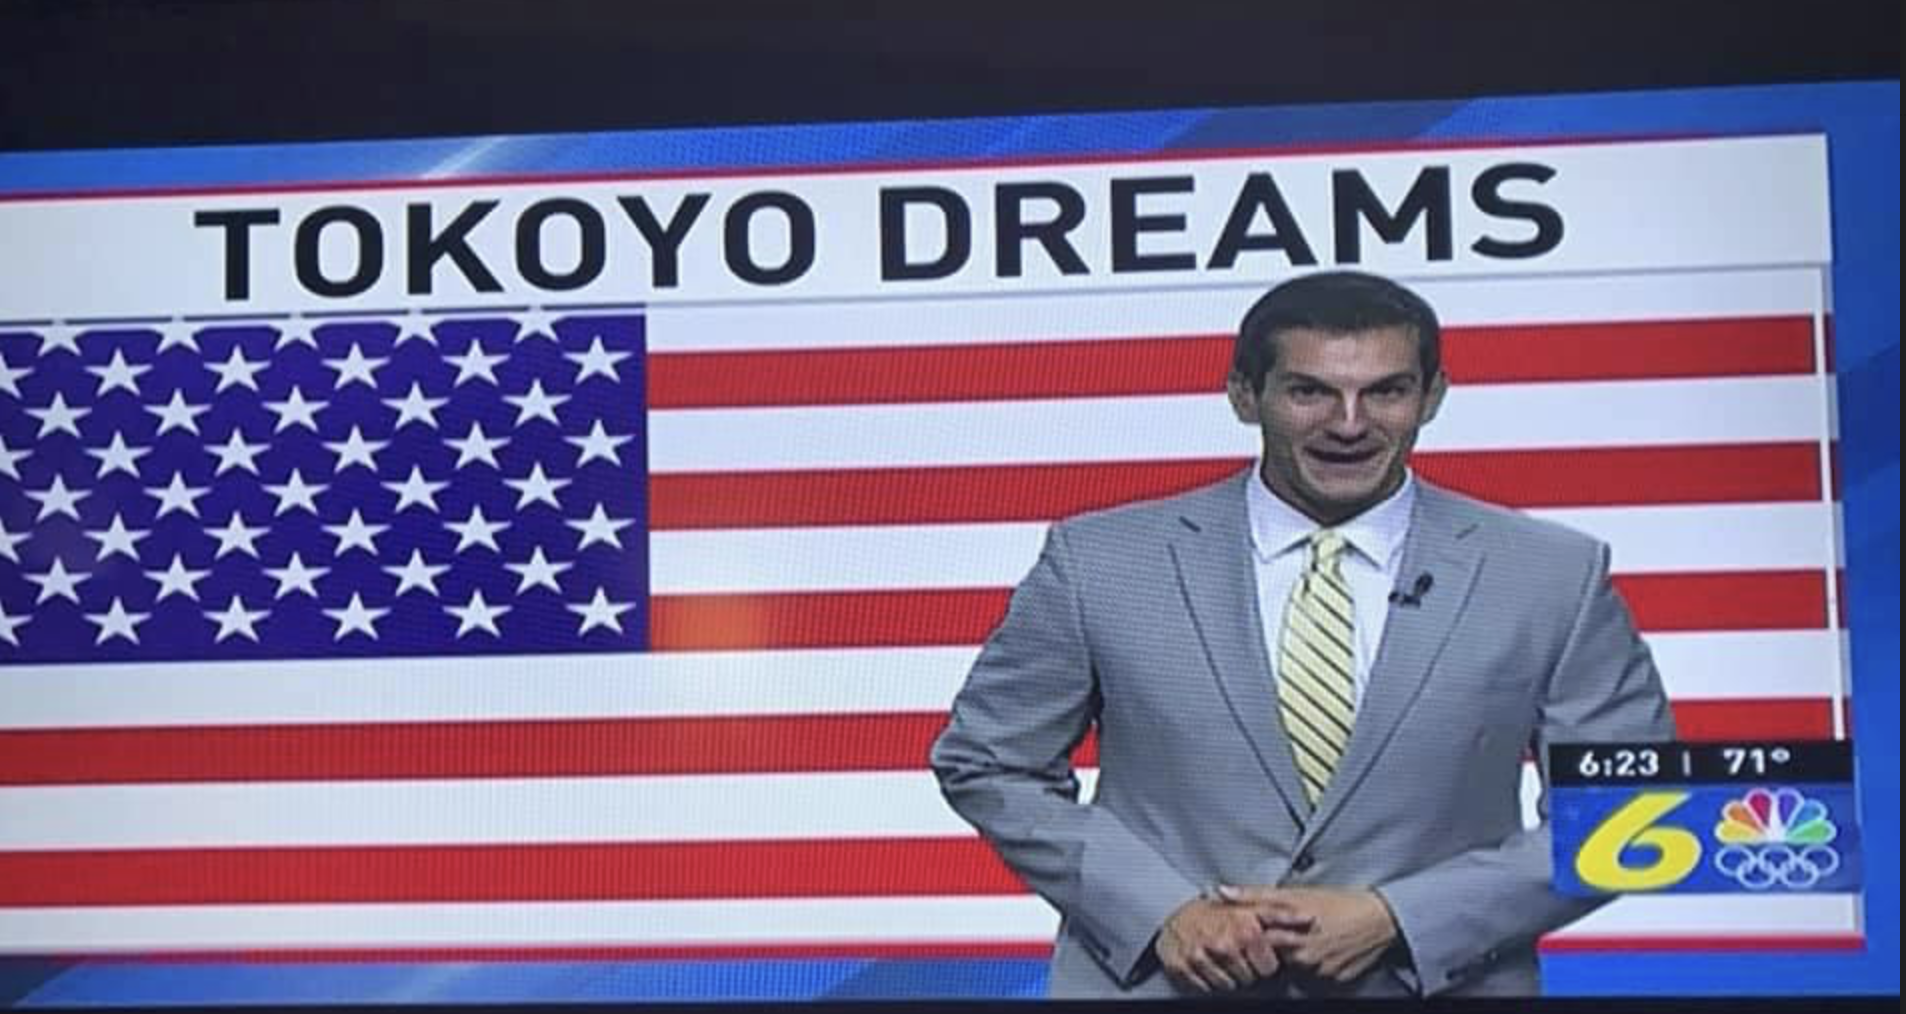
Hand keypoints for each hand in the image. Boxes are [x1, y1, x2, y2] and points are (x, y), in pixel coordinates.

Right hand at [1153, 895, 1284, 992]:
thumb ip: (1280, 913)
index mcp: (1244, 925)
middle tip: (1240, 955)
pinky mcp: (1183, 966)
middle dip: (1250, 968)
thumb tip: (1309, 917)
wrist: (1175, 920)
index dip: (1275, 958)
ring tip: (1224, 959)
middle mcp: (1224, 941)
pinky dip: (1209, 981)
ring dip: (1230, 977)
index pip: (1271, 956)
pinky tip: (1209, 966)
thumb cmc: (1216, 914)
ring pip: (1230, 986)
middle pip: (1254, 977)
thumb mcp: (1250, 908)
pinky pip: (1207, 989)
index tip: (1272, 956)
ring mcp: (1202, 954)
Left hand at [1221, 885, 1398, 982]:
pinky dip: (1315, 965)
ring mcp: (1321, 972)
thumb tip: (1221, 892)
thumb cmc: (1336, 902)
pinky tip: (1322, 949)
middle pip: (1274, 959)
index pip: (1257, 944)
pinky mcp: (1335, 981)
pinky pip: (1316, 977)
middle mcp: (1305, 957)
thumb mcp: (1294, 893)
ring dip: (1295, 957)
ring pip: (1295, 968)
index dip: (1250, 939)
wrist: (1378, 919)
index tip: (1247, 934)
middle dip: (1273, 949)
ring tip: (1309, 939)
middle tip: (1286, 935)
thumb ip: (1255, 895)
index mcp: (1291, 934)